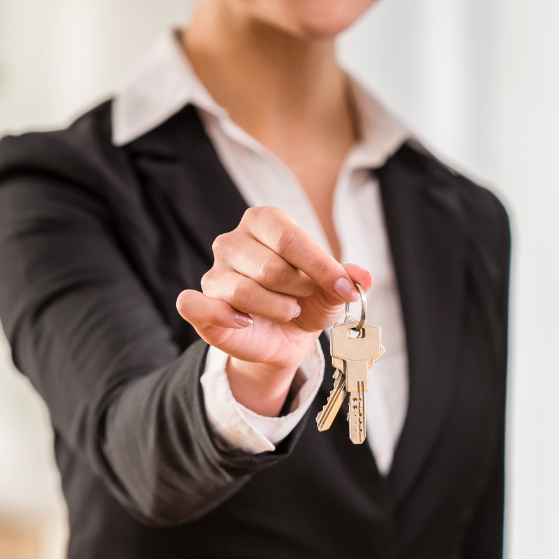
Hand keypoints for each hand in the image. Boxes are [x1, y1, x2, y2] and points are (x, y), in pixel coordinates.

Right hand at [176, 207, 369, 414]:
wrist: (286, 335)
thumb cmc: (308, 300)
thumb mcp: (333, 290)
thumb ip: (346, 279)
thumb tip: (362, 278)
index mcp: (265, 222)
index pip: (291, 238)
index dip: (322, 267)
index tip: (345, 290)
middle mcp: (232, 241)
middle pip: (271, 268)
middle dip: (298, 290)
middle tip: (303, 299)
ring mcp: (213, 272)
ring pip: (244, 291)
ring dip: (277, 309)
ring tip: (288, 310)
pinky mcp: (199, 303)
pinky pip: (196, 304)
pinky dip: (226, 316)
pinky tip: (247, 322)